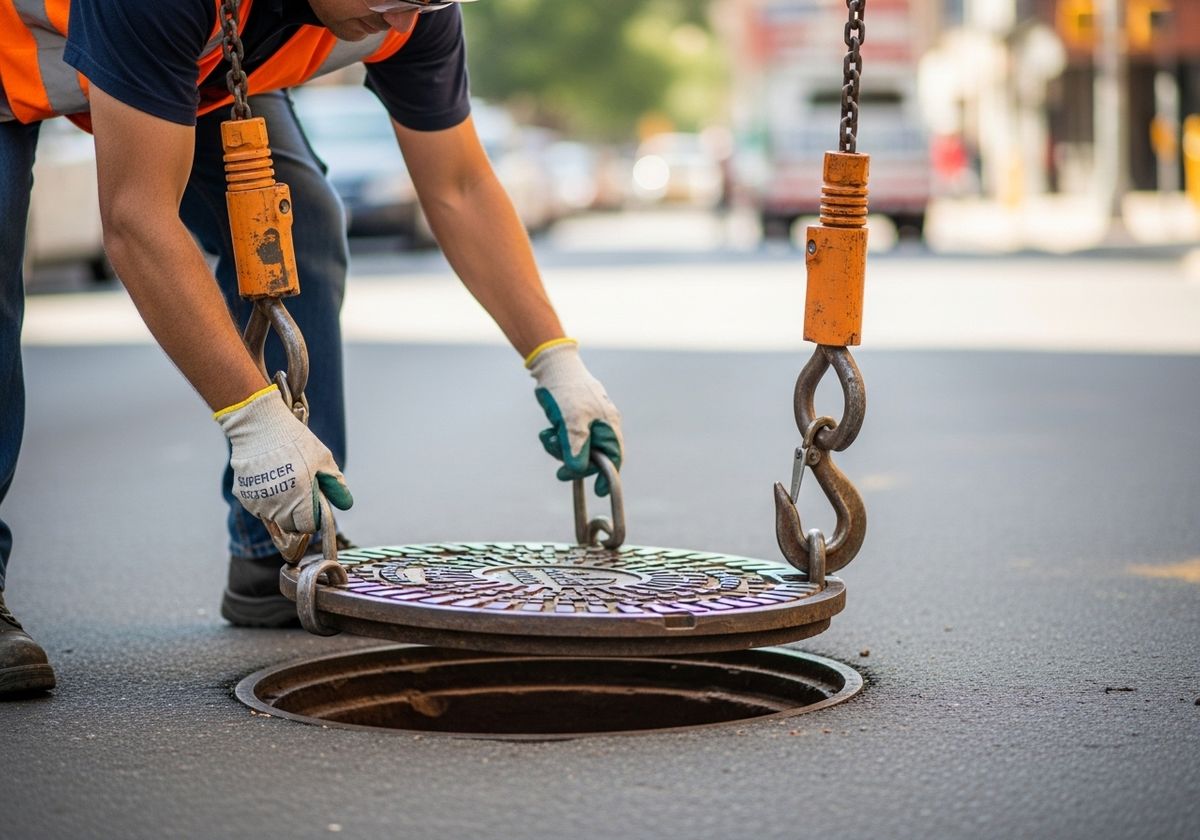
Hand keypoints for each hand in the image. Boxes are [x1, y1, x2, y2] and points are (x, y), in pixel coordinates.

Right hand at [215, 385, 352, 551]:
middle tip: (299, 493)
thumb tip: (346, 505)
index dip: (312, 518)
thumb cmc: (295, 440)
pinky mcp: (243, 496)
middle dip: (297, 515)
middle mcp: (277, 504)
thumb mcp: (322, 459)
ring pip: (273, 518)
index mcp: (300, 497)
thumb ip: (335, 485)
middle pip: (290, 526)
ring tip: (283, 482)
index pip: (307, 527)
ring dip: (280, 508)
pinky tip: (269, 479)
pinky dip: (265, 500)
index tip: (313, 506)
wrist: (259, 425)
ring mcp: (258, 501)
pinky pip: (258, 507)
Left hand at [527, 340, 622, 495]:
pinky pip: (566, 439)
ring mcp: (587, 422)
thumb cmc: (567, 392)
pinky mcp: (572, 419)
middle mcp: (601, 425)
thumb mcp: (572, 423)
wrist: (552, 367)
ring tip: (548, 438)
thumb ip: (576, 449)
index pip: (614, 457)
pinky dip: (556, 440)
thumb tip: (578, 471)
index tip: (598, 491)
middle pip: (593, 456)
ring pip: (576, 448)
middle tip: (559, 472)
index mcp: (608, 425)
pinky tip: (546, 432)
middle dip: (574, 462)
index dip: (607, 476)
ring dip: (561, 449)